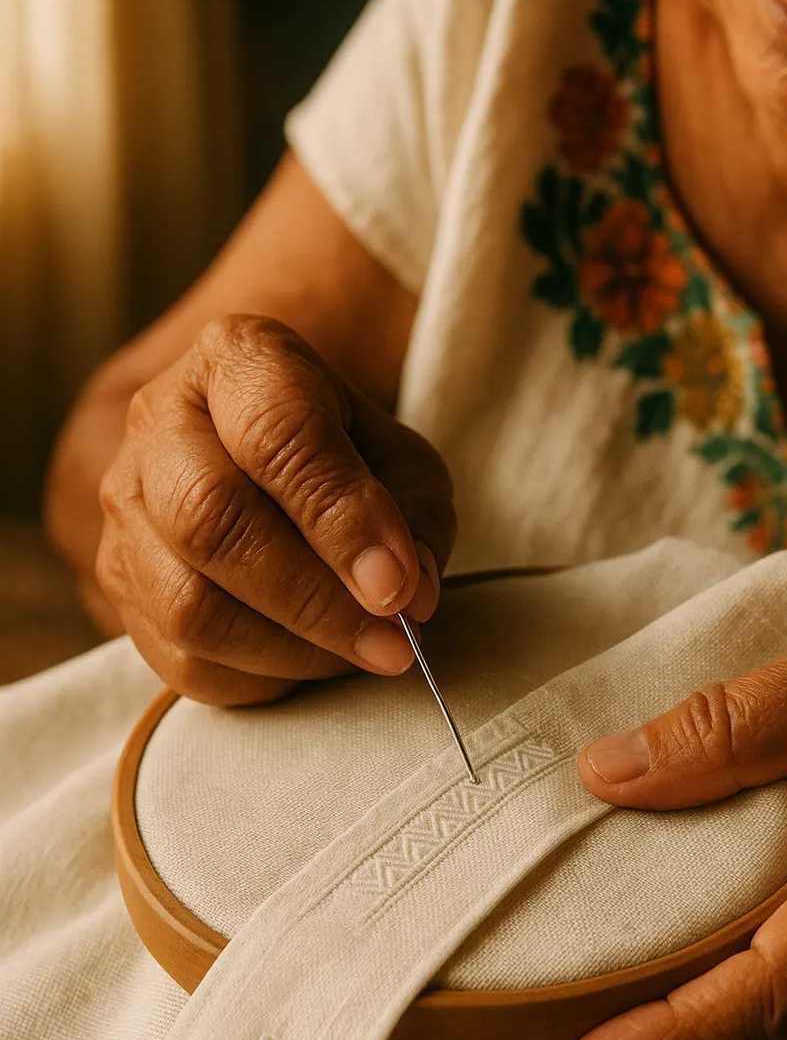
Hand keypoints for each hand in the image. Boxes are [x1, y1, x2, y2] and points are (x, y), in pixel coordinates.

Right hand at [96, 315, 454, 703]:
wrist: (263, 457)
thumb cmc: (346, 456)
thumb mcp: (401, 461)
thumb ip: (414, 518)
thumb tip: (405, 596)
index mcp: (237, 360)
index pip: (276, 436)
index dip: (341, 520)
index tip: (399, 585)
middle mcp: (160, 423)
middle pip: (211, 520)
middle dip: (314, 598)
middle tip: (392, 639)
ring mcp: (127, 507)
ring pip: (188, 605)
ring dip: (292, 650)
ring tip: (363, 655)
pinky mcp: (120, 583)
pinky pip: (180, 660)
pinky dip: (260, 678)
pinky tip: (313, 662)